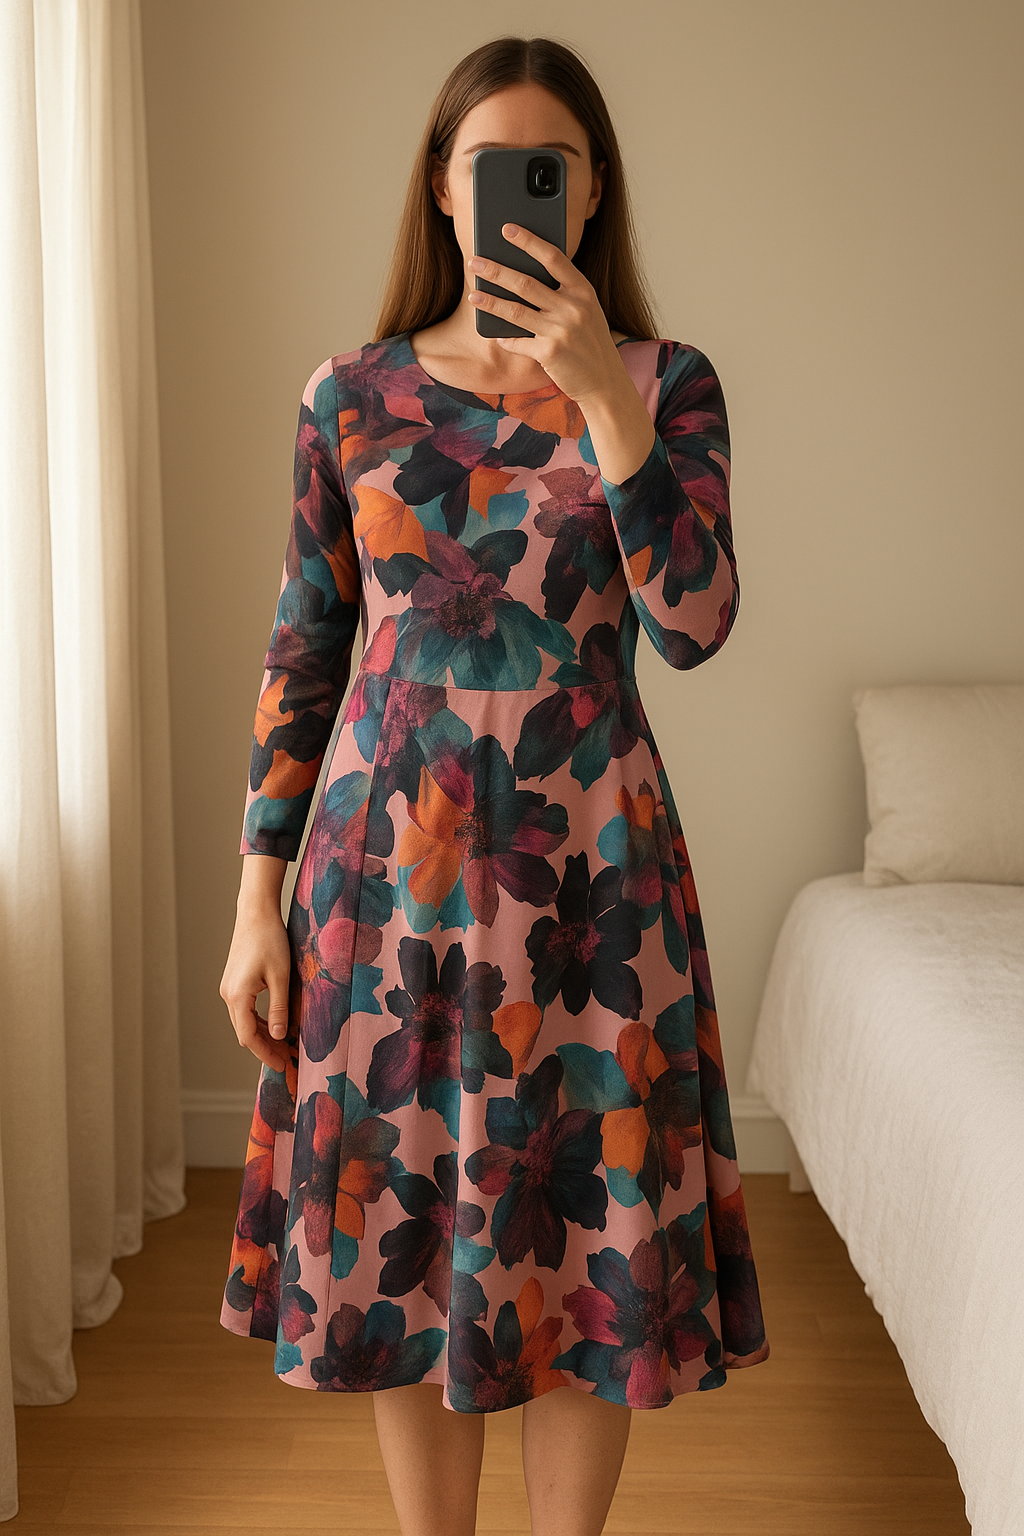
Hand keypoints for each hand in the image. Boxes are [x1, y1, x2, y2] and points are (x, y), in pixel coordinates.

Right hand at [219, 904, 291, 1073]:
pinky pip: (244, 1010)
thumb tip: (281, 1036)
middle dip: (265, 1048)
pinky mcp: (233, 982)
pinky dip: (258, 1021)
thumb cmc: (270, 940)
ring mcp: (228, 989)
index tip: (283, 1065)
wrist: (255, 913)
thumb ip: (279, 1008)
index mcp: (237, 996)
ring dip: (262, 1035)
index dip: (266, 1054)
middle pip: (244, 1033)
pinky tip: (275, 1025)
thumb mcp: (280, 976)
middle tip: (287, 1059)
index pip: (249, 1037)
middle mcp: (228, 995)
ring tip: (284, 1045)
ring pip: (244, 1022)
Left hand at [466, 223, 630, 404]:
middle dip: (496, 270)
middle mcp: (573, 308)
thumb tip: (523, 278)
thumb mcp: (586, 311)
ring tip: (472, 294)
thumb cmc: (590, 342)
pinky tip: (495, 335)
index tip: (507, 229)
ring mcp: (561, 331)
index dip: (529, 241)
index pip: (553, 257)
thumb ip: (563, 294)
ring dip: (490, 302)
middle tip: (474, 261)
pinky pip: (518, 342)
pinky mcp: (549, 353)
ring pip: (515, 311)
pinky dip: (505, 339)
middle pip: (526, 283)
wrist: (605, 382)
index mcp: (583, 291)